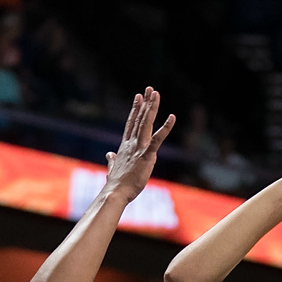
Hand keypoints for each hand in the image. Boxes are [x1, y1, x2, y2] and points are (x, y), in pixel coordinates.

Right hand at [103, 88, 174, 203]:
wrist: (115, 193)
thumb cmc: (115, 185)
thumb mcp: (113, 169)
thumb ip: (112, 161)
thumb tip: (109, 155)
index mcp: (125, 147)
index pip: (131, 124)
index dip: (135, 109)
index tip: (138, 97)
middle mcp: (131, 144)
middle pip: (139, 119)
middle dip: (145, 103)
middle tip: (149, 89)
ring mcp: (139, 148)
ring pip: (146, 123)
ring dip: (152, 107)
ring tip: (156, 93)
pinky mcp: (147, 156)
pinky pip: (158, 139)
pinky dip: (166, 128)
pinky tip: (172, 117)